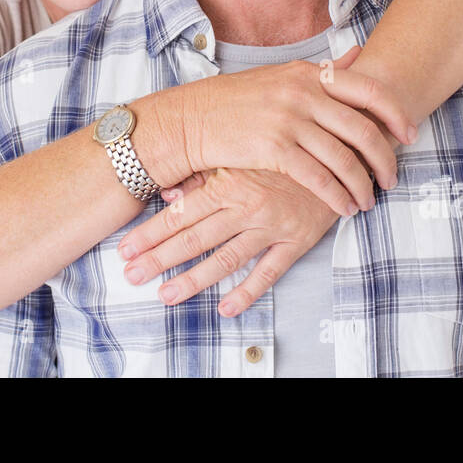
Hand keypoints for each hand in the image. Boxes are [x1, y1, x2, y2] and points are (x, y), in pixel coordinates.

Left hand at [118, 167, 337, 317]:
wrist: (337, 154)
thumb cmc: (281, 154)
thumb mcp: (240, 156)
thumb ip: (203, 177)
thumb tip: (166, 195)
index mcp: (229, 181)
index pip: (181, 213)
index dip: (150, 234)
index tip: (125, 250)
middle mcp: (247, 205)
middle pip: (195, 238)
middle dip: (160, 259)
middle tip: (132, 277)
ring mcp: (271, 225)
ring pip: (226, 258)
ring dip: (194, 280)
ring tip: (166, 296)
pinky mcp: (296, 241)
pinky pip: (269, 272)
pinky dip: (248, 292)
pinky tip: (226, 308)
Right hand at [164, 46, 413, 217]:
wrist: (193, 119)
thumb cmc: (237, 101)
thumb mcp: (282, 76)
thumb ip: (323, 71)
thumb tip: (358, 55)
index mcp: (309, 72)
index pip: (368, 89)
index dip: (395, 113)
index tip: (410, 134)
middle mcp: (303, 92)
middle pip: (362, 128)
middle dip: (384, 158)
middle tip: (391, 178)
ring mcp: (289, 119)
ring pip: (343, 157)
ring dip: (362, 184)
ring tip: (368, 200)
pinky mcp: (274, 147)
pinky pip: (318, 177)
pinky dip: (337, 196)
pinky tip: (344, 207)